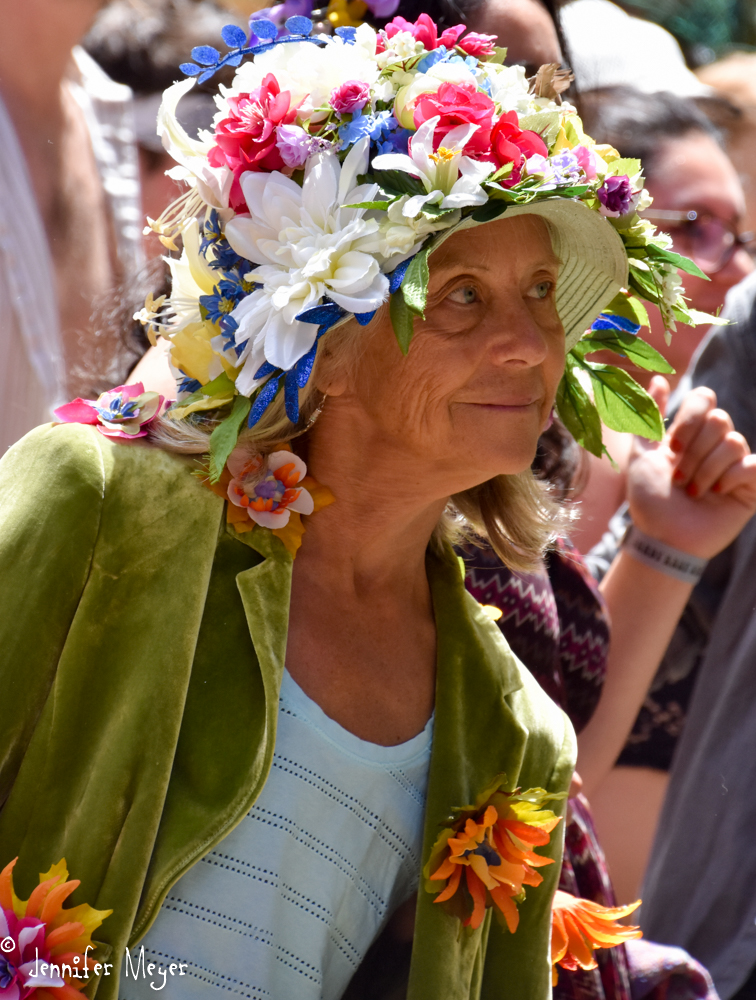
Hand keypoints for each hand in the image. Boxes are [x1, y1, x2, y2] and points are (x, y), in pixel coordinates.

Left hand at [626, 377, 755, 559]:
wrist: (662, 538)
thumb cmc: (649, 500)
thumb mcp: (640, 455)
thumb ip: (647, 417)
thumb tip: (658, 378)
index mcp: (691, 433)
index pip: (705, 398)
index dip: (690, 417)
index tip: (672, 447)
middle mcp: (715, 445)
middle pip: (720, 419)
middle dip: (694, 450)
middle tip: (679, 477)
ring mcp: (735, 465)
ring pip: (734, 442)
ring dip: (706, 469)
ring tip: (692, 491)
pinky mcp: (750, 486)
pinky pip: (752, 465)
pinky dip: (730, 478)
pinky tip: (716, 494)